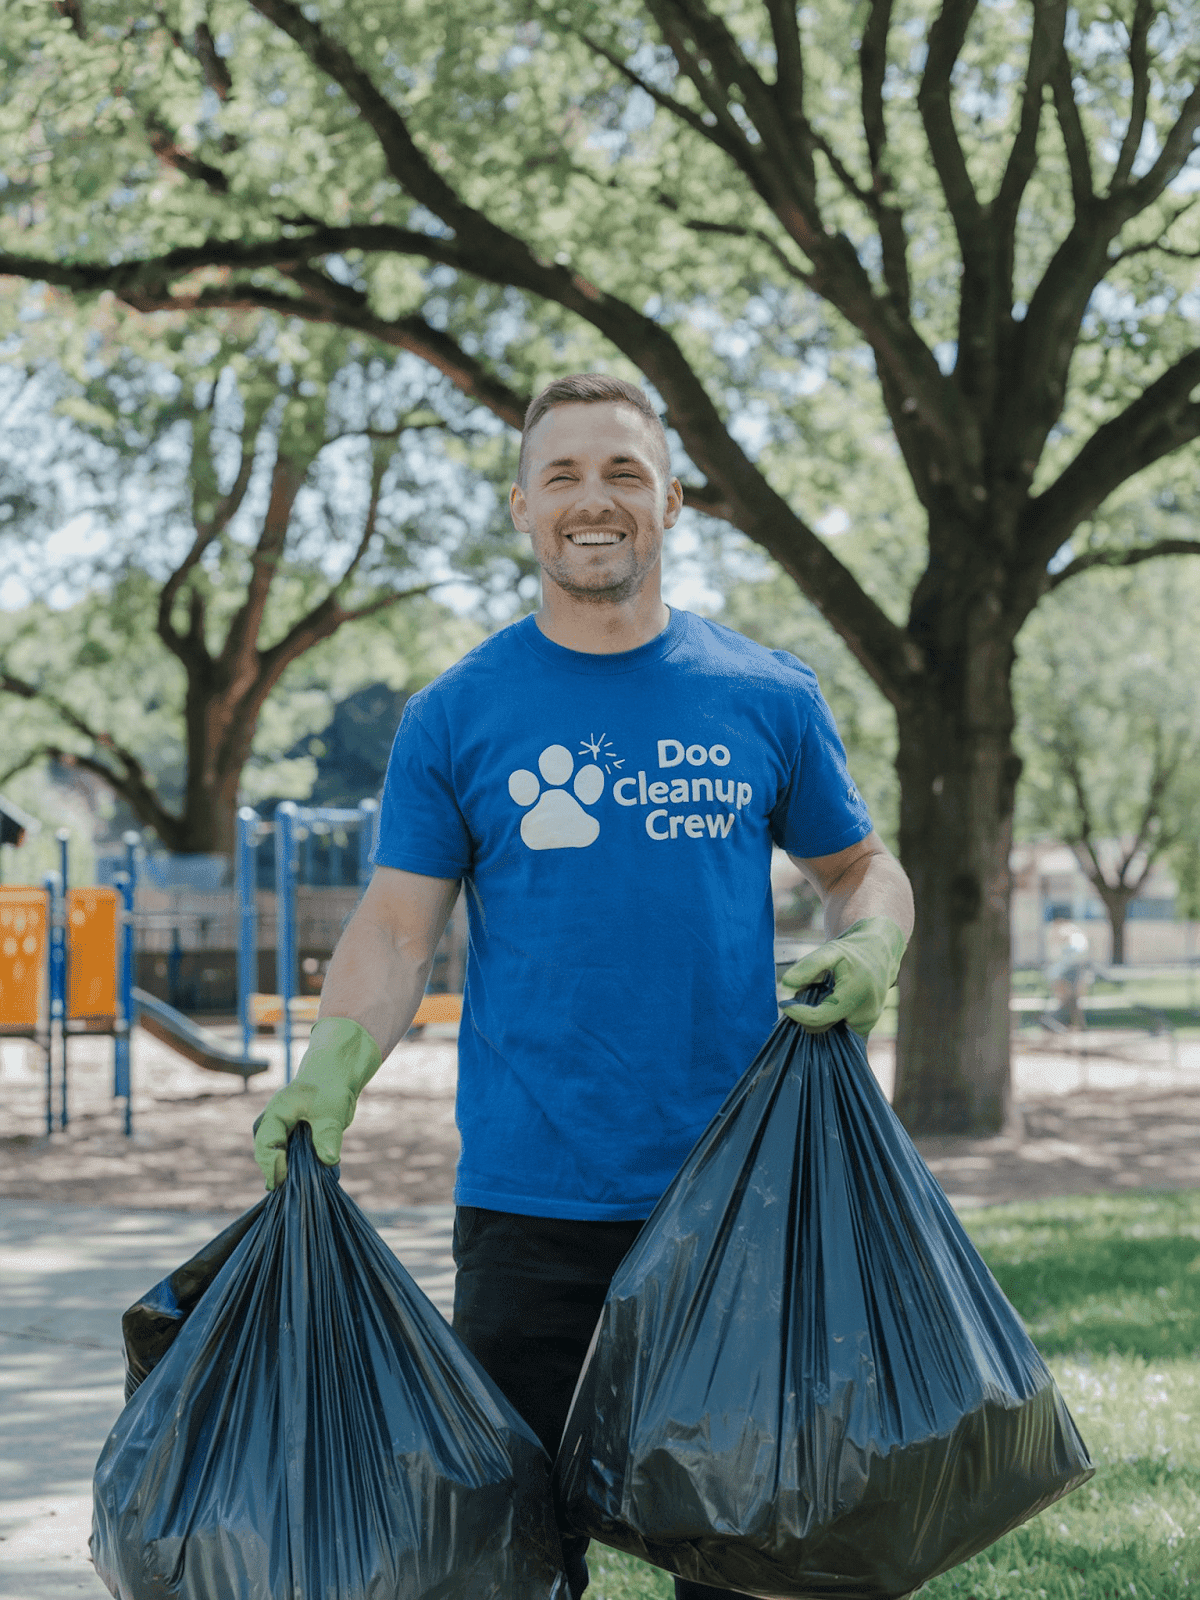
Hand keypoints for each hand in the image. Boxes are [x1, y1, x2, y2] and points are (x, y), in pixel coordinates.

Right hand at [253, 1017, 382, 1189]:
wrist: (335, 1074)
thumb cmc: (330, 1086)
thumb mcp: (332, 1109)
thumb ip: (328, 1134)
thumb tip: (328, 1160)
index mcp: (275, 1114)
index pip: (266, 1145)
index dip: (274, 1166)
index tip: (284, 1181)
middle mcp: (272, 1125)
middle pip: (268, 1156)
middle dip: (282, 1174)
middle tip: (296, 1191)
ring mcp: (280, 1132)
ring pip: (279, 1160)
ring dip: (293, 1173)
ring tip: (307, 1186)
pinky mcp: (291, 1139)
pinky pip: (291, 1158)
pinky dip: (302, 1168)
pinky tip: (318, 1176)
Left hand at [779, 917, 907, 1037]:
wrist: (881, 953)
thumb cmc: (851, 952)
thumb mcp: (829, 951)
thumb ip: (806, 968)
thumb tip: (784, 990)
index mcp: (856, 992)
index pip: (820, 1017)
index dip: (798, 1014)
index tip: (783, 1004)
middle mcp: (866, 1012)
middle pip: (823, 1026)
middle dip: (807, 1014)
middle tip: (806, 992)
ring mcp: (869, 1021)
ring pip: (831, 1029)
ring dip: (821, 1015)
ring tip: (827, 992)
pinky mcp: (868, 1025)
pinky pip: (839, 1029)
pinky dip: (832, 1018)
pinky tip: (836, 1000)